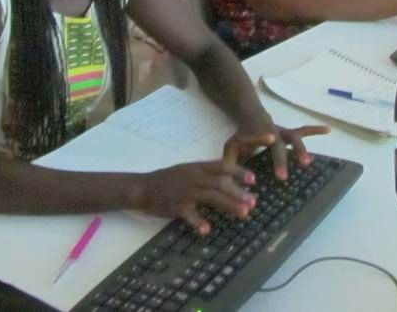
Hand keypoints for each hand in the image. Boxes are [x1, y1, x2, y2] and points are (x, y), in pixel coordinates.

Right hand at [135, 160, 255, 233]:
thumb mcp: (189, 172)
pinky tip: (208, 230)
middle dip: (238, 192)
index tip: (253, 180)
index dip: (238, 172)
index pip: (221, 166)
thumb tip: (232, 183)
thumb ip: (208, 176)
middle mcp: (193, 177)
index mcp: (197, 168)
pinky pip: (189, 214)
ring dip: (228, 205)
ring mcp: (184, 192)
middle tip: (253, 202)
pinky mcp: (175, 206)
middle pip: (219, 183)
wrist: (143, 187)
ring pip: (210, 196)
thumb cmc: (169, 180)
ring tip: (243, 213)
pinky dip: (198, 222)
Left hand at [222, 123, 330, 181]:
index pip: (257, 141)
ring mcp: (282, 132)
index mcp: (255, 136)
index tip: (264, 159)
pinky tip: (328, 129)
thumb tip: (230, 182)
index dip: (260, 148)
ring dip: (300, 149)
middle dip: (280, 160)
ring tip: (306, 162)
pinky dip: (315, 130)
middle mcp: (270, 133)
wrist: (251, 117)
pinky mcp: (290, 133)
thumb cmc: (242, 138)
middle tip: (282, 177)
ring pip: (293, 137)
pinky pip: (304, 131)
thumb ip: (229, 164)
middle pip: (277, 145)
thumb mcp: (230, 149)